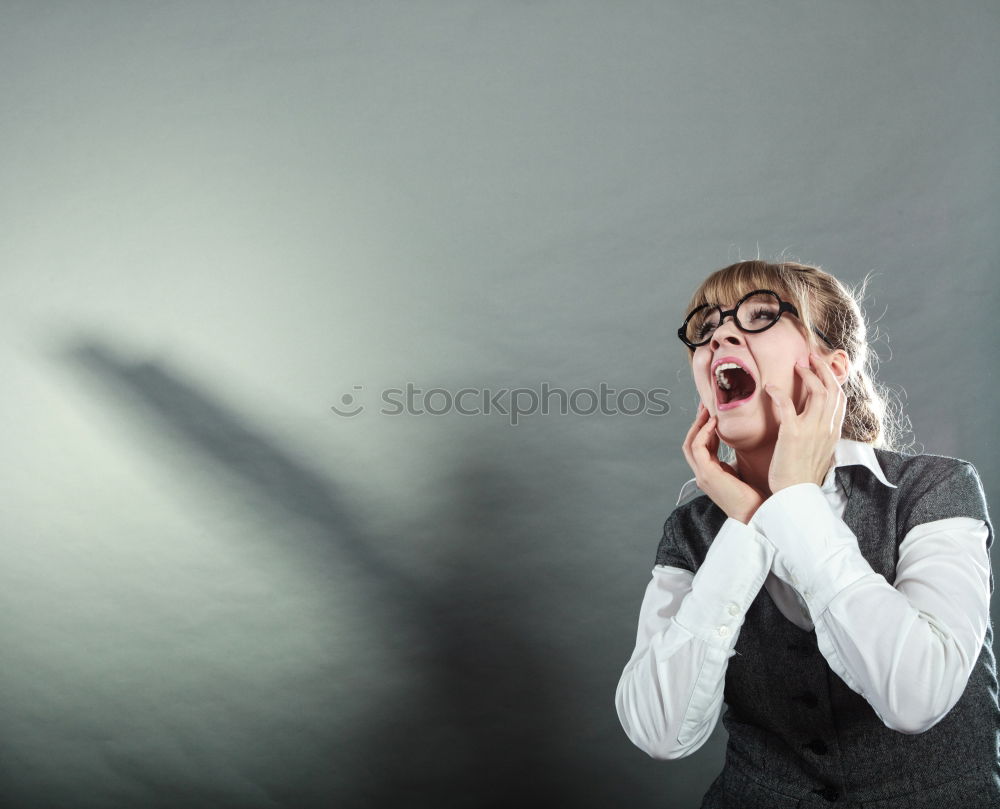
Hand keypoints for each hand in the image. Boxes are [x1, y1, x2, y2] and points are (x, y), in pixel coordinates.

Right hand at [682, 403, 766, 523]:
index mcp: (711, 474)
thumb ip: (736, 459)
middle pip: (690, 443)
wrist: (759, 516)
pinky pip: (698, 449)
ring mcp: (703, 476)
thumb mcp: (744, 473)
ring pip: (690, 444)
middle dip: (696, 423)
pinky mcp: (708, 475)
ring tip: (708, 410)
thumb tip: (743, 442)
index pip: (700, 447)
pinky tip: (714, 423)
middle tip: (706, 405)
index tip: (712, 412)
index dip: (703, 428)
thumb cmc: (756, 497)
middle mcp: (703, 474)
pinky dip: (703, 433)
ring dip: (698, 425)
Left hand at [763, 352, 846, 492]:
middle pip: (832, 389)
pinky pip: (787, 405)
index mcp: (833, 433)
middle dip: (822, 369)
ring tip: (796, 365)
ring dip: (807, 374)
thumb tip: (814, 424)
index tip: (822, 368)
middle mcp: (827, 428)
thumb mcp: (818, 453)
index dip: (833, 379)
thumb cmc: (801, 476)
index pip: (840, 399)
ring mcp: (812, 430)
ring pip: (817, 392)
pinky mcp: (793, 434)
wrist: (795, 495)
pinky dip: (779, 392)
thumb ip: (819, 435)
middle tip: (809, 357)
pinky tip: (769, 387)